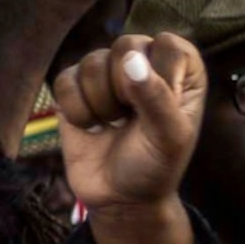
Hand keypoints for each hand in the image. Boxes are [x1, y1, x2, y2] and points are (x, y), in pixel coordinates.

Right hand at [52, 33, 205, 215]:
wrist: (119, 198)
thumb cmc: (154, 166)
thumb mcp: (169, 138)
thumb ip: (156, 97)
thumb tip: (131, 59)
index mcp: (179, 70)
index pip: (167, 45)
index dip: (160, 76)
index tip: (160, 108)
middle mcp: (144, 64)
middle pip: (126, 45)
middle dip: (124, 88)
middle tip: (130, 117)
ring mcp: (106, 74)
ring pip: (92, 62)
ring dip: (100, 103)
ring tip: (112, 125)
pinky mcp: (75, 88)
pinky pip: (65, 80)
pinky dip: (76, 109)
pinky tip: (90, 126)